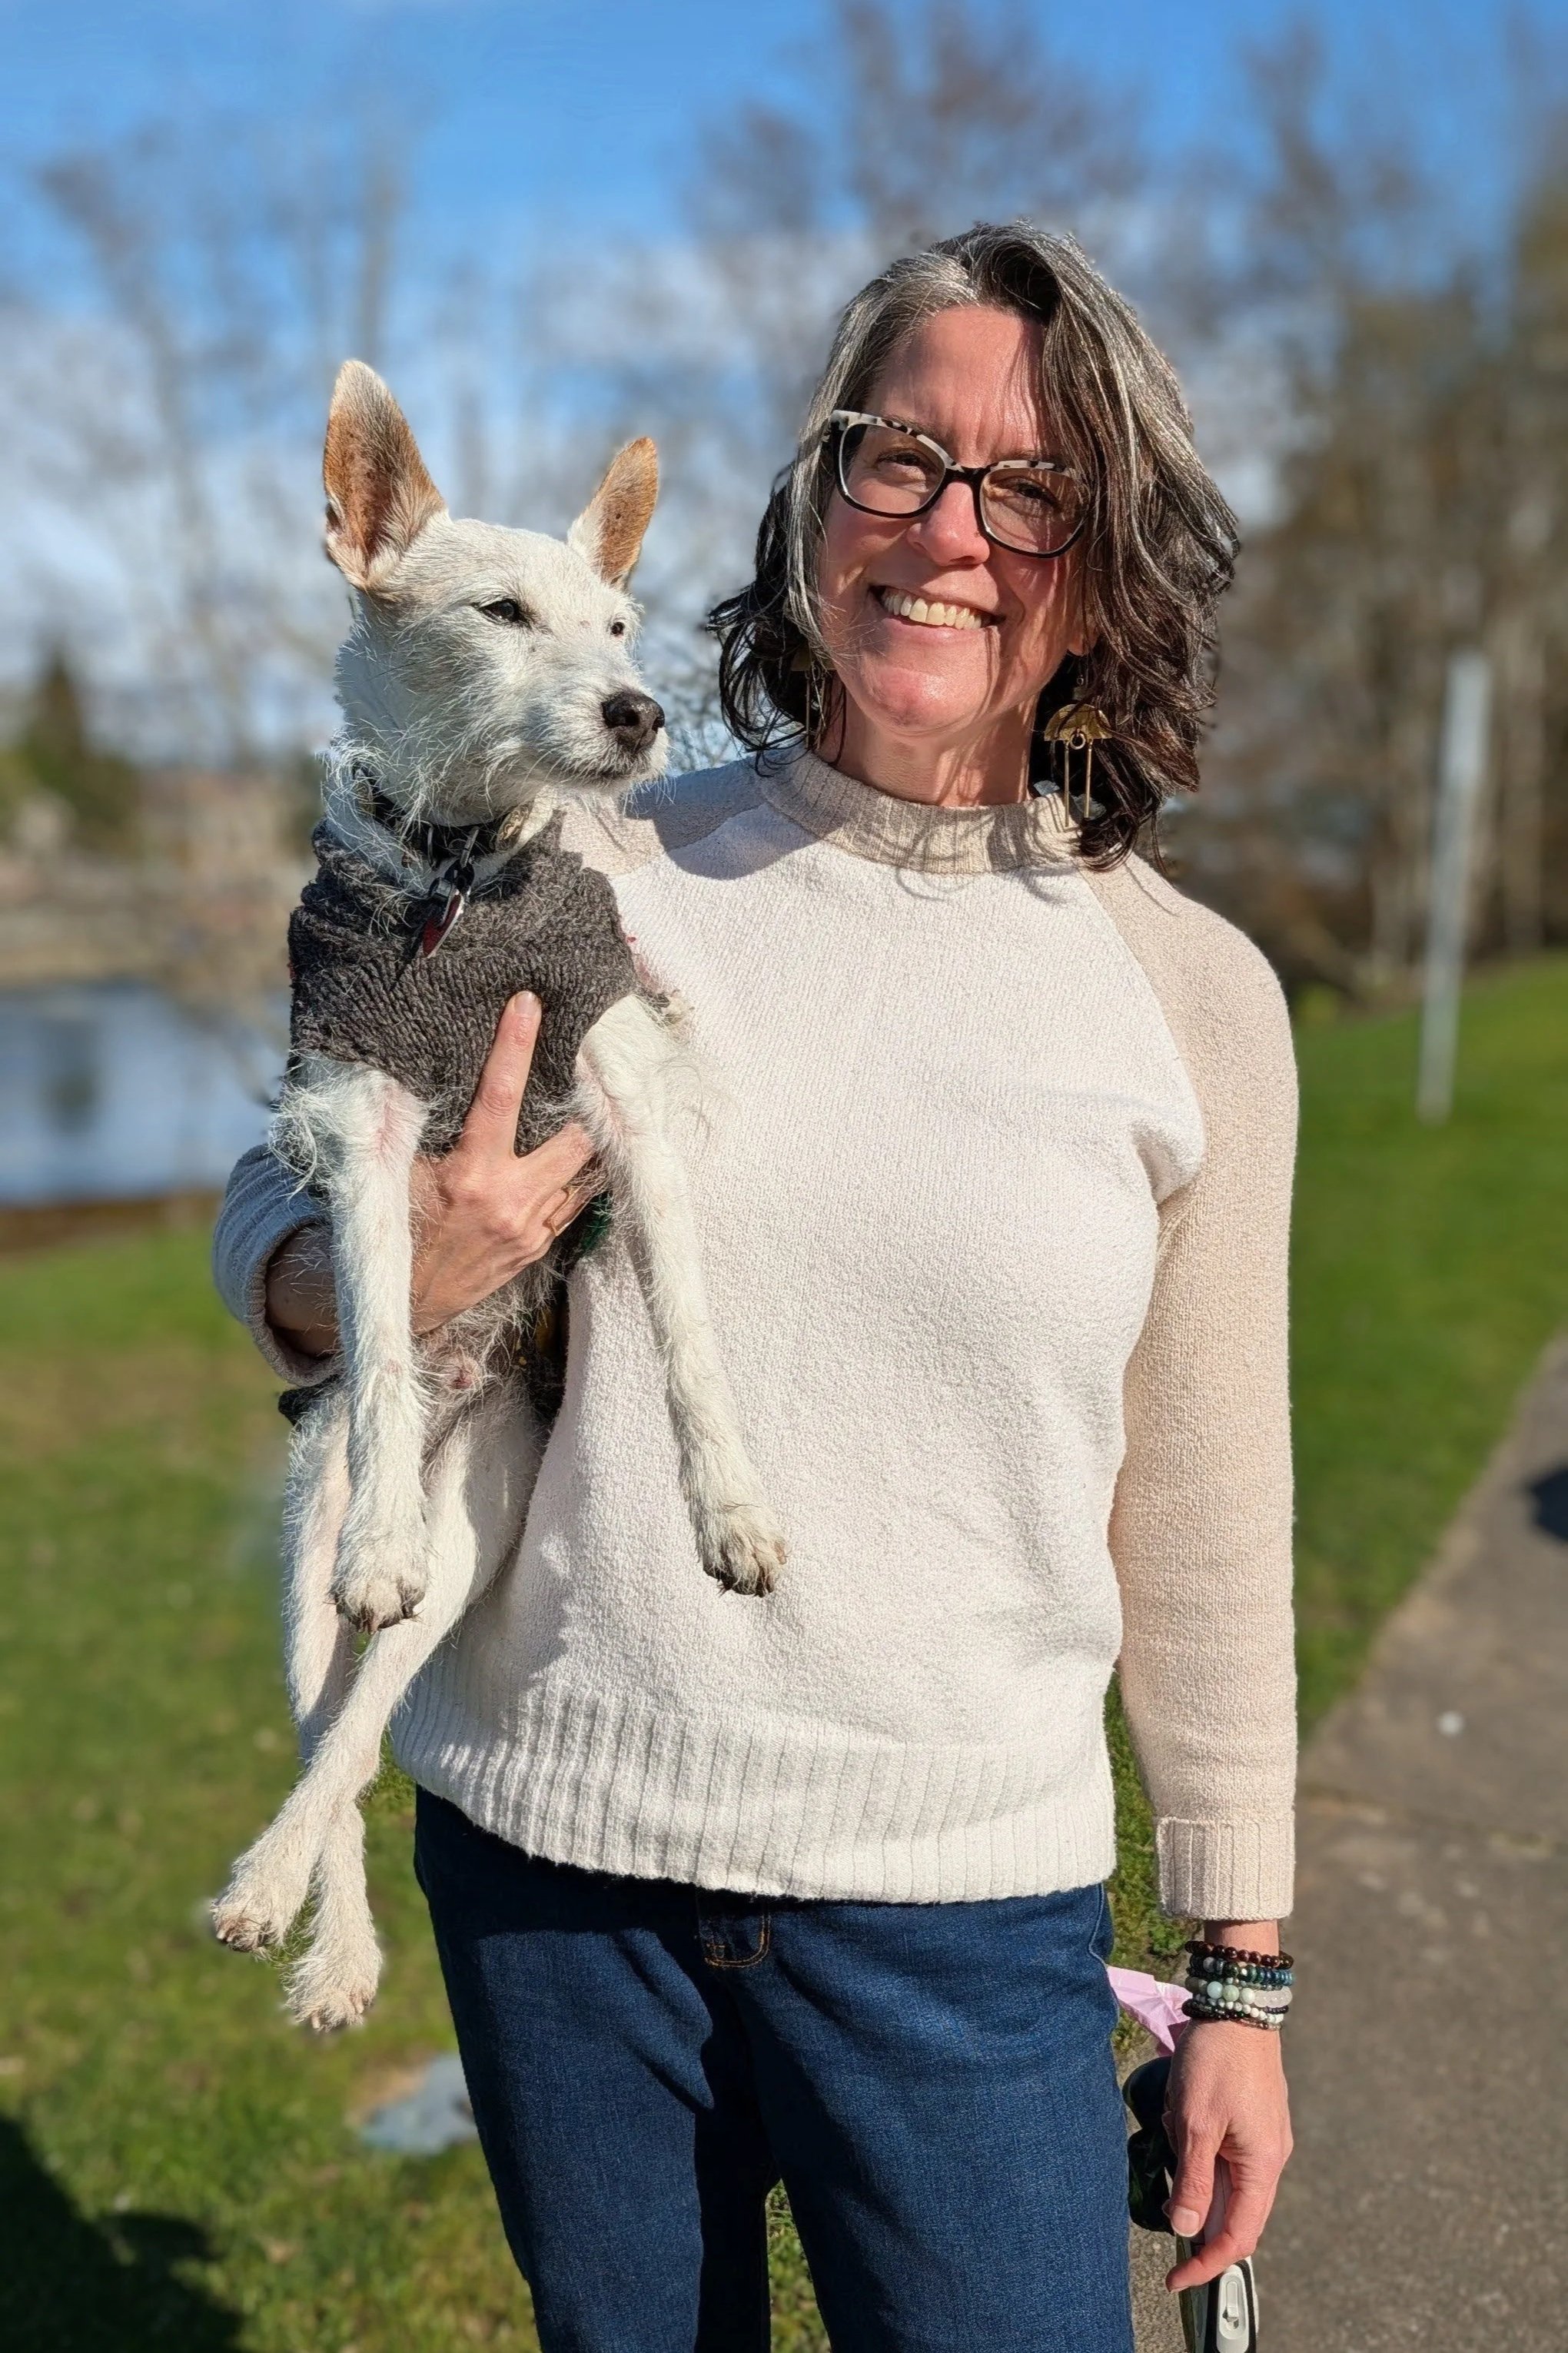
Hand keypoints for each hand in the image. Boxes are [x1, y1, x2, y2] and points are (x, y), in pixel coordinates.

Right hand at [409, 991, 602, 1331]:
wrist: (403, 1304)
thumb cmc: (395, 1230)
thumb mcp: (398, 1175)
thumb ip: (422, 1130)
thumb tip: (430, 1073)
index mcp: (470, 1176)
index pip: (499, 1095)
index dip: (515, 1045)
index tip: (529, 1004)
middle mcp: (509, 1201)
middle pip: (575, 1139)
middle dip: (587, 1103)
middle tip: (593, 1065)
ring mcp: (531, 1228)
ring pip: (583, 1173)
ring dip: (587, 1141)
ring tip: (596, 1105)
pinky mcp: (538, 1248)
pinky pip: (571, 1203)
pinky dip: (574, 1177)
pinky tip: (575, 1156)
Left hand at [1162, 2019, 1292, 2293]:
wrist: (1236, 2002)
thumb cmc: (1217, 2060)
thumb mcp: (1195, 2124)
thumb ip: (1193, 2181)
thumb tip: (1186, 2230)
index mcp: (1262, 2166)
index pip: (1238, 2236)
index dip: (1206, 2264)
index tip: (1174, 2279)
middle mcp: (1269, 2157)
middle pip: (1233, 2211)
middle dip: (1194, 2208)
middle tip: (1162, 2192)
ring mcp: (1263, 2137)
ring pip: (1224, 2177)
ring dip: (1193, 2168)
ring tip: (1172, 2127)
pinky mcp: (1251, 2118)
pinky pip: (1224, 2150)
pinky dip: (1198, 2146)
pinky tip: (1181, 2116)